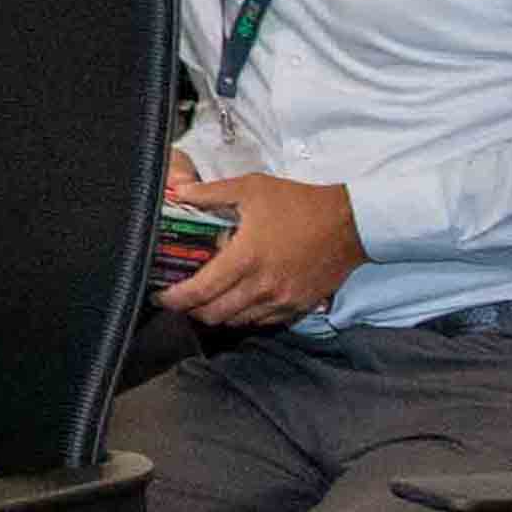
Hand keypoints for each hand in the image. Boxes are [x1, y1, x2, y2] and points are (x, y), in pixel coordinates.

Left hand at [157, 171, 361, 330]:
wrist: (351, 223)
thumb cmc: (300, 204)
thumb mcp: (252, 189)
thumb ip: (211, 193)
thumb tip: (177, 191)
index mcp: (245, 259)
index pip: (199, 292)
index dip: (174, 299)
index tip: (161, 295)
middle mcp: (262, 286)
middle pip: (213, 314)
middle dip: (191, 310)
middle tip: (182, 297)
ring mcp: (282, 300)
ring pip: (236, 322)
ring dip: (218, 314)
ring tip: (209, 298)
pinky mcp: (299, 306)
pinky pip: (263, 322)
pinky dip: (245, 316)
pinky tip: (240, 300)